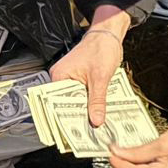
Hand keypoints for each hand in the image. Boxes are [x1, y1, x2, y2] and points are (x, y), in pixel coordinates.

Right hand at [50, 8, 128, 126]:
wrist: (109, 34)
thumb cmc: (101, 48)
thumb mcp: (100, 77)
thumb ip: (97, 100)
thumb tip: (96, 120)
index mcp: (59, 77)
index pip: (58, 103)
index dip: (66, 119)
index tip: (75, 133)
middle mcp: (61, 79)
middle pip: (67, 104)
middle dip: (78, 117)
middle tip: (89, 133)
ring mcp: (70, 80)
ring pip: (76, 101)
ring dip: (86, 111)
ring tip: (95, 125)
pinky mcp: (79, 80)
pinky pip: (83, 96)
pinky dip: (90, 103)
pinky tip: (99, 112)